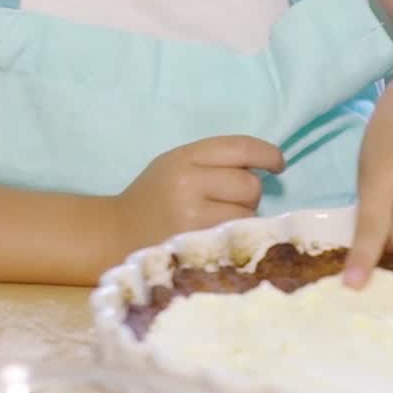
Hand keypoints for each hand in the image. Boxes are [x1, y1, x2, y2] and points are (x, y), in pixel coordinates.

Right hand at [113, 136, 284, 252]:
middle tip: (228, 200)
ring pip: (247, 213)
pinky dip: (235, 234)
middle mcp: (188, 184)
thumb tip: (263, 167)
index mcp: (184, 157)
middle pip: (249, 184)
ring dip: (243, 215)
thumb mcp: (177, 163)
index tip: (278, 164)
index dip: (268, 154)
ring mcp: (192, 218)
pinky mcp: (195, 245)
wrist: (115, 233)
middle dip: (248, 192)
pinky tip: (218, 234)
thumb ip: (215, 160)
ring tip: (217, 218)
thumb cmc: (155, 195)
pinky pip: (236, 236)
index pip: (240, 148)